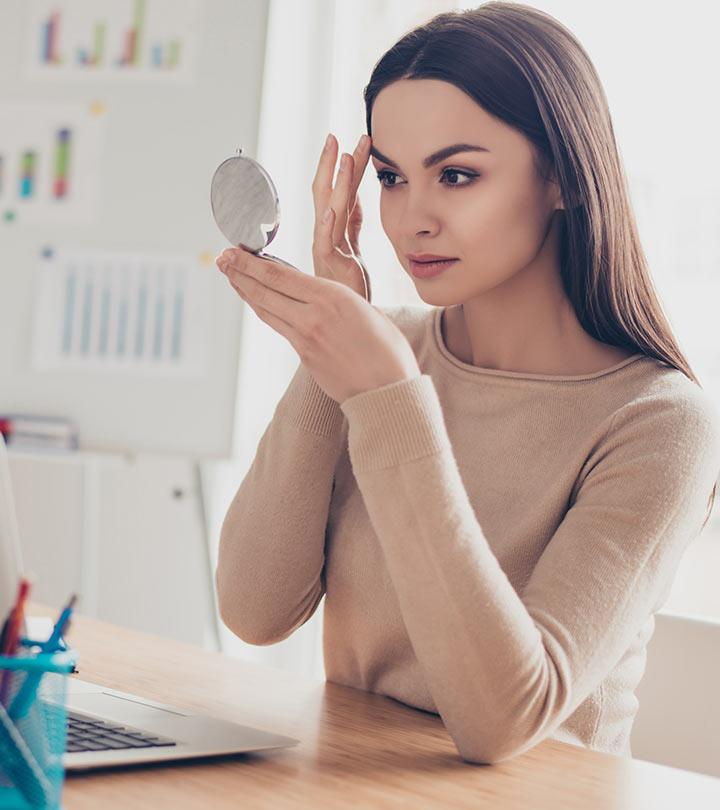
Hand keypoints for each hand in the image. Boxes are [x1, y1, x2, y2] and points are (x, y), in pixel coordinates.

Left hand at [216, 210, 420, 403]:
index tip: (236, 251)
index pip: (281, 276)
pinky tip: (259, 304)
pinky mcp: (304, 357)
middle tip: (222, 258)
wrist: (387, 390)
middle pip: (266, 290)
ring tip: (231, 276)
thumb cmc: (388, 350)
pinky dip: (266, 312)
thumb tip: (316, 297)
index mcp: (333, 297)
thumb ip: (337, 300)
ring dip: (246, 291)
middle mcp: (314, 316)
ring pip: (267, 310)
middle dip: (239, 272)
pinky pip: (279, 328)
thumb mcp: (366, 310)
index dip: (252, 263)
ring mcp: (306, 339)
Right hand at [311, 132, 372, 301]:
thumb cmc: (349, 287)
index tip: (353, 141)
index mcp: (333, 231)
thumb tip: (355, 198)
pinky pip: (326, 244)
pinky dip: (327, 225)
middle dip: (329, 164)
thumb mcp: (354, 248)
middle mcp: (326, 238)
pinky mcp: (331, 268)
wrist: (349, 322)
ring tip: (342, 156)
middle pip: (324, 193)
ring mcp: (327, 251)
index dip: (345, 167)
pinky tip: (331, 208)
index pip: (338, 191)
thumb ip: (353, 224)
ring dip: (335, 182)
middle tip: (334, 135)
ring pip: (328, 210)